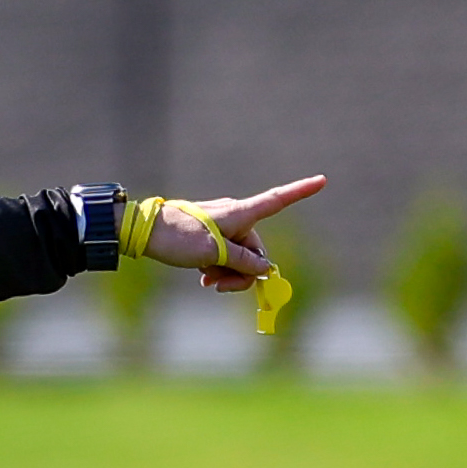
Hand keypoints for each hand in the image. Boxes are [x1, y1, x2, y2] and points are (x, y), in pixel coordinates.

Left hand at [140, 178, 326, 291]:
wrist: (143, 233)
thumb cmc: (178, 238)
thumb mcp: (213, 254)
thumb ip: (243, 261)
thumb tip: (264, 268)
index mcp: (240, 214)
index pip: (277, 201)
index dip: (301, 191)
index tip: (323, 179)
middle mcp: (235, 218)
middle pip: (256, 249)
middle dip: (244, 272)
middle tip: (220, 288)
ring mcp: (222, 228)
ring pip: (239, 257)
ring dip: (229, 274)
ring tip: (207, 282)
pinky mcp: (210, 237)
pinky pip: (225, 256)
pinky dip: (219, 269)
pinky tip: (204, 280)